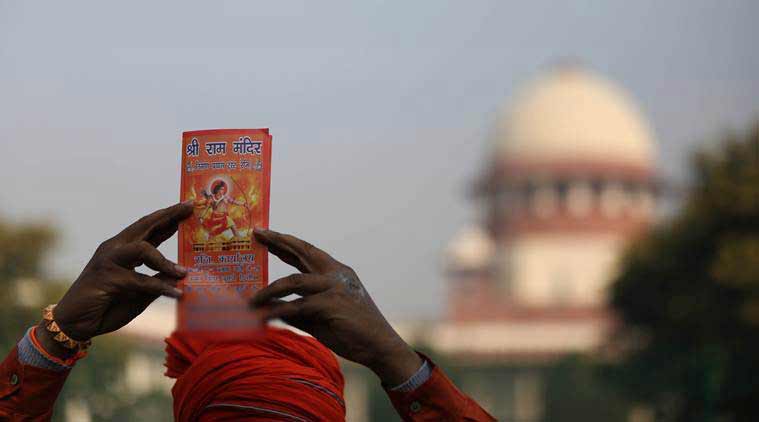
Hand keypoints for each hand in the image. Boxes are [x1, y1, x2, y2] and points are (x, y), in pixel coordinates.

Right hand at [39, 202, 192, 357]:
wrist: (75, 325)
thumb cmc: (107, 307)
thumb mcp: (140, 294)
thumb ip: (158, 282)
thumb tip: (182, 275)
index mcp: (123, 249)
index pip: (149, 228)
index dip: (168, 217)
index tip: (188, 207)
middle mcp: (115, 249)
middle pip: (145, 226)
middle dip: (169, 215)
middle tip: (190, 206)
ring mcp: (108, 261)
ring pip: (143, 249)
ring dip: (165, 261)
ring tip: (185, 273)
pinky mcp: (106, 278)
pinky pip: (140, 280)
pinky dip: (159, 288)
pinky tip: (176, 294)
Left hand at [250, 229, 422, 385]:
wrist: (380, 346)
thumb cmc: (353, 332)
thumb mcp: (322, 316)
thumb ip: (300, 310)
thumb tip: (276, 310)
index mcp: (337, 272)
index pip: (307, 252)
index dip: (286, 243)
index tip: (267, 235)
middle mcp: (336, 274)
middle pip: (302, 251)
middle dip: (278, 241)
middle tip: (257, 234)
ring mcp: (334, 287)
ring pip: (292, 281)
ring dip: (269, 291)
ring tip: (252, 301)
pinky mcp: (331, 304)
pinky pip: (296, 306)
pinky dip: (277, 312)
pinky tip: (264, 317)